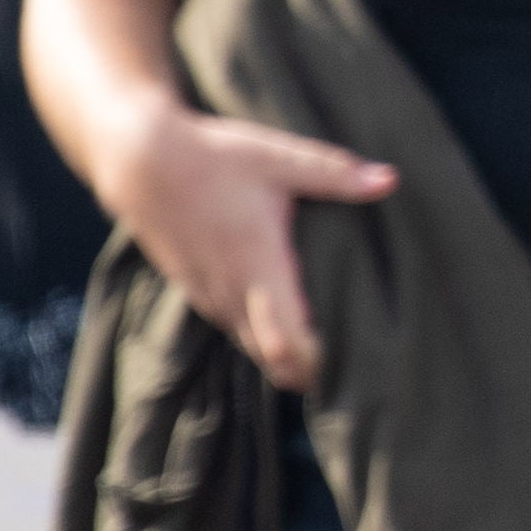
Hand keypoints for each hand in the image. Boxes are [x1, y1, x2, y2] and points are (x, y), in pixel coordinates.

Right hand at [97, 105, 395, 392]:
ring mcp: (208, 294)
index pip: (284, 341)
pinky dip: (258, 336)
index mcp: (257, 266)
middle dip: (306, 369)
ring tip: (325, 357)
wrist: (139, 160)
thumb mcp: (279, 158)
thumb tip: (390, 179)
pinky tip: (284, 327)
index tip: (349, 367)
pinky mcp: (194, 288)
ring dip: (282, 356)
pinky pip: (231, 327)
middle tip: (349, 372)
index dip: (314, 363)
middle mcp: (230, 291)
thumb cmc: (215, 158)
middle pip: (269, 356)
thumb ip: (335, 174)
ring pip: (249, 344)